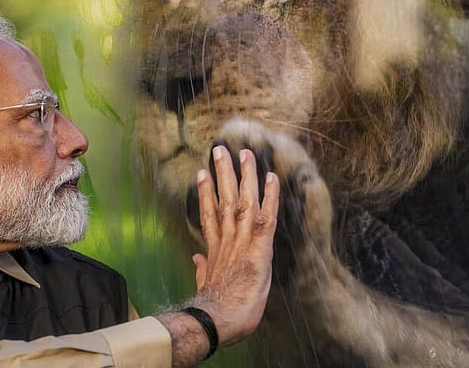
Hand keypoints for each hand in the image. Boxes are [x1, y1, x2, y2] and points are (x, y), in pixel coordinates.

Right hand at [190, 145, 278, 345]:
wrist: (219, 319)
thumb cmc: (215, 309)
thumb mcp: (205, 285)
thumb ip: (202, 268)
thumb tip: (197, 260)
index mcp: (215, 249)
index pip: (210, 214)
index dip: (206, 193)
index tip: (202, 174)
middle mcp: (227, 239)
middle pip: (224, 199)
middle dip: (223, 173)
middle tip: (220, 150)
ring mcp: (242, 241)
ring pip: (244, 201)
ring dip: (245, 175)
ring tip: (244, 153)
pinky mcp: (259, 247)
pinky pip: (267, 216)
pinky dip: (270, 196)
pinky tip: (271, 177)